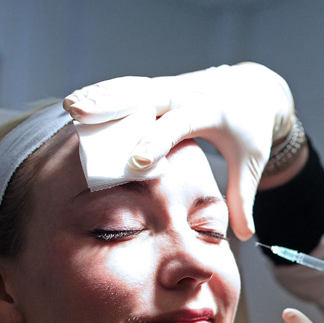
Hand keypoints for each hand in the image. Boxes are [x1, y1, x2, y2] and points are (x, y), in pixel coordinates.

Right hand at [63, 62, 294, 239]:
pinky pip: (129, 87)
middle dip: (115, 104)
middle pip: (149, 95)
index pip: (182, 123)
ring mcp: (172, 86)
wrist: (253, 90)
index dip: (159, 140)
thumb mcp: (251, 163)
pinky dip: (103, 93)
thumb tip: (244, 236)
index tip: (137, 161)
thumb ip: (243, 198)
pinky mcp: (159, 86)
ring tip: (71, 107)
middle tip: (81, 115)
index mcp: (212, 111)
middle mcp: (189, 93)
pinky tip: (77, 103)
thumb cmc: (250, 130)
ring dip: (101, 95)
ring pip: (133, 87)